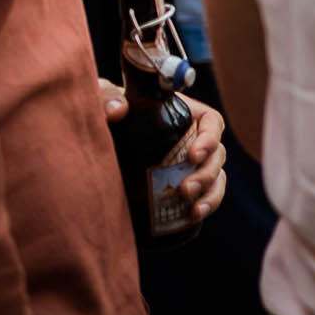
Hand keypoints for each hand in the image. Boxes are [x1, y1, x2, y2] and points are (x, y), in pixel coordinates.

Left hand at [98, 80, 228, 219]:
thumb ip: (106, 98)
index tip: (193, 155)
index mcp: (184, 114)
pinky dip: (206, 205)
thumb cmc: (107, 116)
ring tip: (194, 209)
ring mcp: (190, 166)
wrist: (97, 148)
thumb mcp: (105, 100)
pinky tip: (193, 216)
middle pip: (216, 154)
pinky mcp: (183, 188)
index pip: (211, 122)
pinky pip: (207, 195)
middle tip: (185, 189)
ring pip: (216, 177)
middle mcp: (193, 139)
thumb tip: (117, 110)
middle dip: (206, 174)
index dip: (210, 138)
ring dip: (211, 193)